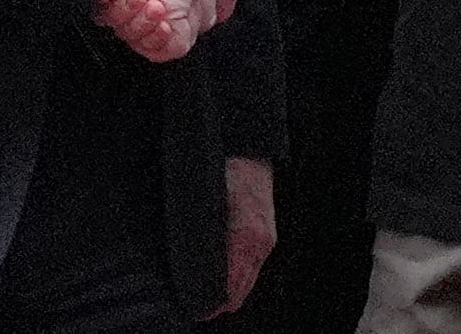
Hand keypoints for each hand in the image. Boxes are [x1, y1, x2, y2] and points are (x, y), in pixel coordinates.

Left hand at [209, 156, 276, 315]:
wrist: (248, 149)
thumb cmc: (223, 172)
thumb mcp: (205, 206)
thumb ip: (203, 240)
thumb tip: (193, 267)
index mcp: (244, 237)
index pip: (230, 286)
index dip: (213, 302)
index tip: (199, 310)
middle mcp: (259, 243)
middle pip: (241, 290)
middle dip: (220, 302)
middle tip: (200, 310)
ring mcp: (265, 239)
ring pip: (249, 280)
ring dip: (232, 292)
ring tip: (212, 300)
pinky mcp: (267, 235)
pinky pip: (254, 267)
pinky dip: (241, 278)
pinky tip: (230, 281)